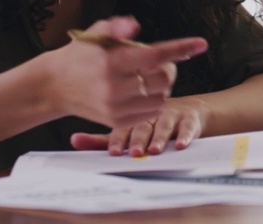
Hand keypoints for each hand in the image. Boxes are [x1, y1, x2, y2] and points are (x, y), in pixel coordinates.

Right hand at [45, 16, 206, 129]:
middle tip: (156, 62)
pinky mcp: (116, 121)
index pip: (155, 54)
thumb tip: (135, 26)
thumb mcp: (95, 33)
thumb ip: (117, 26)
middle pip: (164, 78)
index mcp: (112, 61)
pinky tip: (138, 92)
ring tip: (145, 77)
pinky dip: (151, 102)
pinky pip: (149, 113)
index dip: (181, 48)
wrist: (54, 85)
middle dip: (167, 68)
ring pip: (160, 98)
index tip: (201, 44)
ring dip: (161, 86)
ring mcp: (116, 107)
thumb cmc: (79, 55)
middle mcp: (115, 86)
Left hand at [70, 96, 209, 155]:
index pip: (124, 127)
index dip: (119, 140)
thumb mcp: (127, 131)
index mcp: (133, 116)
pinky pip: (187, 127)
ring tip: (155, 150)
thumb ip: (100, 140)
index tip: (114, 152)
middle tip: (134, 152)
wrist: (190, 110)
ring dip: (159, 138)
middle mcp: (150, 114)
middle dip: (138, 140)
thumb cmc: (151, 122)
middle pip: (143, 127)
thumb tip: (73, 140)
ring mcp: (170, 115)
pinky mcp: (189, 118)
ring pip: (163, 126)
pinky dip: (185, 135)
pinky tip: (180, 144)